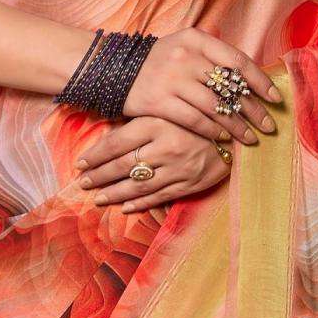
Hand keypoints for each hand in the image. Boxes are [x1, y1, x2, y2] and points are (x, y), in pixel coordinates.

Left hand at [76, 116, 234, 215]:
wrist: (237, 131)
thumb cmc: (195, 117)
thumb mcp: (165, 110)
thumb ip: (140, 122)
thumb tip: (105, 139)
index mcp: (156, 123)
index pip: (116, 143)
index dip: (95, 155)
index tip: (80, 163)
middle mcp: (166, 146)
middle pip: (123, 166)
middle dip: (99, 177)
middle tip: (83, 183)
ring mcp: (178, 168)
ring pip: (138, 185)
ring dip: (115, 194)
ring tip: (98, 198)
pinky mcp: (190, 183)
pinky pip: (159, 196)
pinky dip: (139, 203)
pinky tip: (124, 207)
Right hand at [124, 25, 280, 146]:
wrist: (115, 70)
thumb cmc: (160, 62)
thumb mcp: (185, 47)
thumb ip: (214, 59)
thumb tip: (251, 81)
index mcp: (197, 39)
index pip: (237, 61)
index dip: (260, 81)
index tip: (275, 99)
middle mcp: (186, 56)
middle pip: (230, 87)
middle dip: (254, 109)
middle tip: (269, 126)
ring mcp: (172, 79)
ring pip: (215, 107)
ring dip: (237, 126)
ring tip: (250, 138)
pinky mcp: (159, 101)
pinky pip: (195, 120)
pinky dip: (213, 130)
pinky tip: (224, 138)